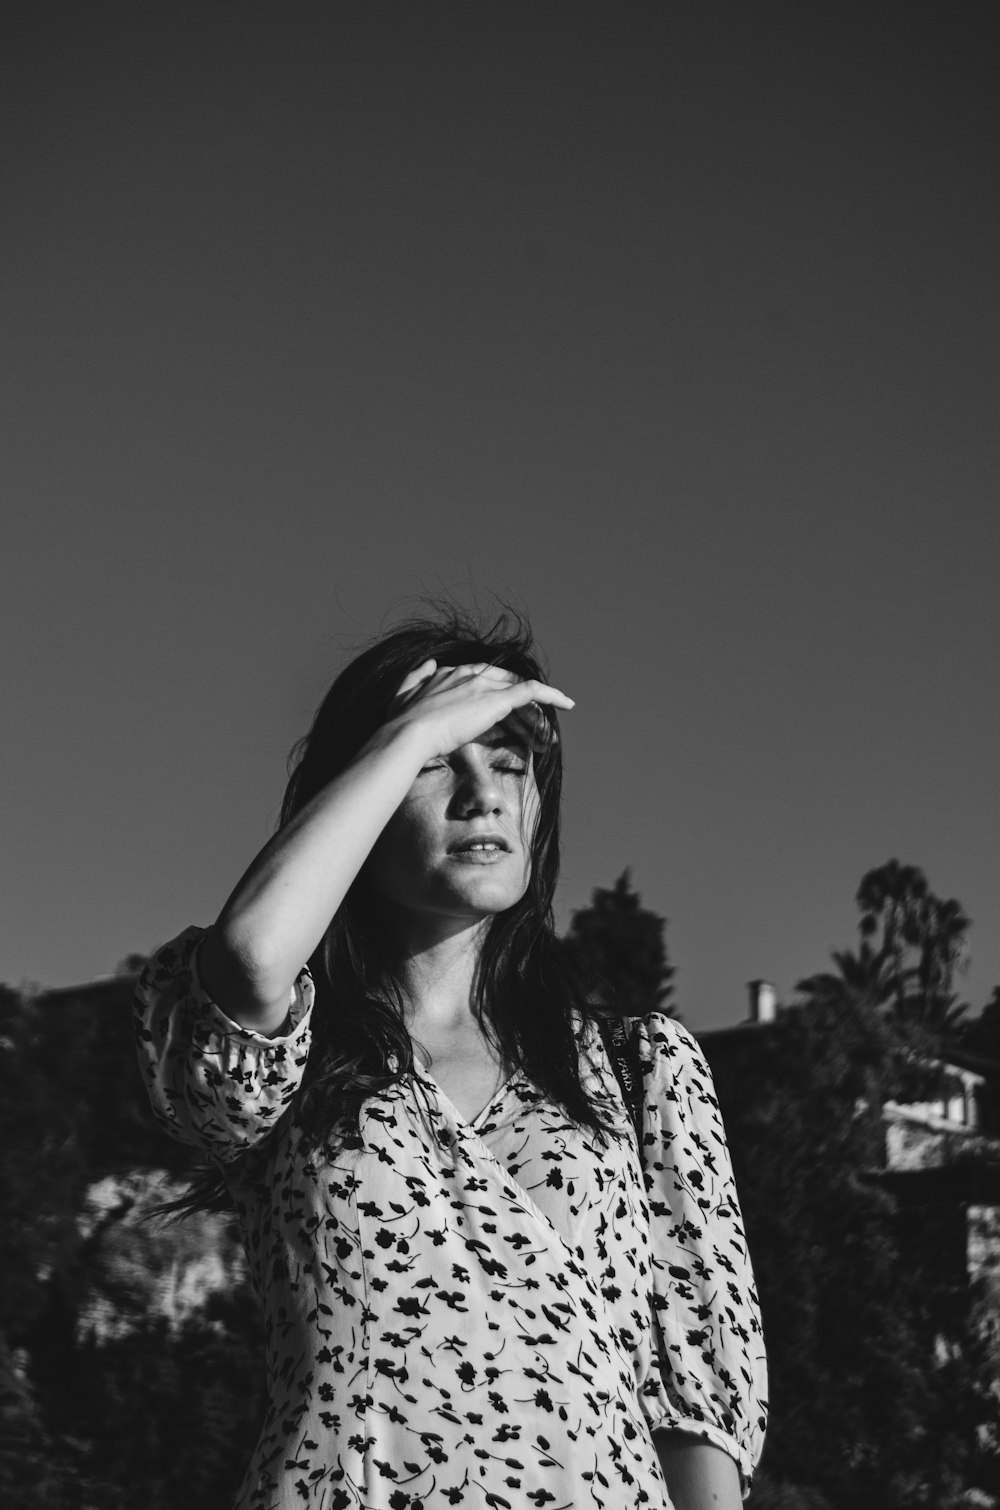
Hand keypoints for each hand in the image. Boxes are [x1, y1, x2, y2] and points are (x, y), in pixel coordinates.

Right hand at [385, 659, 573, 762]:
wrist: (408, 734)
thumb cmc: (400, 722)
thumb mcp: (403, 693)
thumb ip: (417, 677)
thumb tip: (430, 663)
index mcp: (448, 672)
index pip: (480, 676)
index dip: (493, 691)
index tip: (500, 710)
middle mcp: (468, 673)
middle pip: (502, 682)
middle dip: (516, 700)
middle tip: (529, 721)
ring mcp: (483, 685)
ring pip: (518, 690)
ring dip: (535, 708)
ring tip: (547, 728)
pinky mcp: (496, 700)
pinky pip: (532, 692)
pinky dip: (552, 695)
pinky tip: (567, 704)